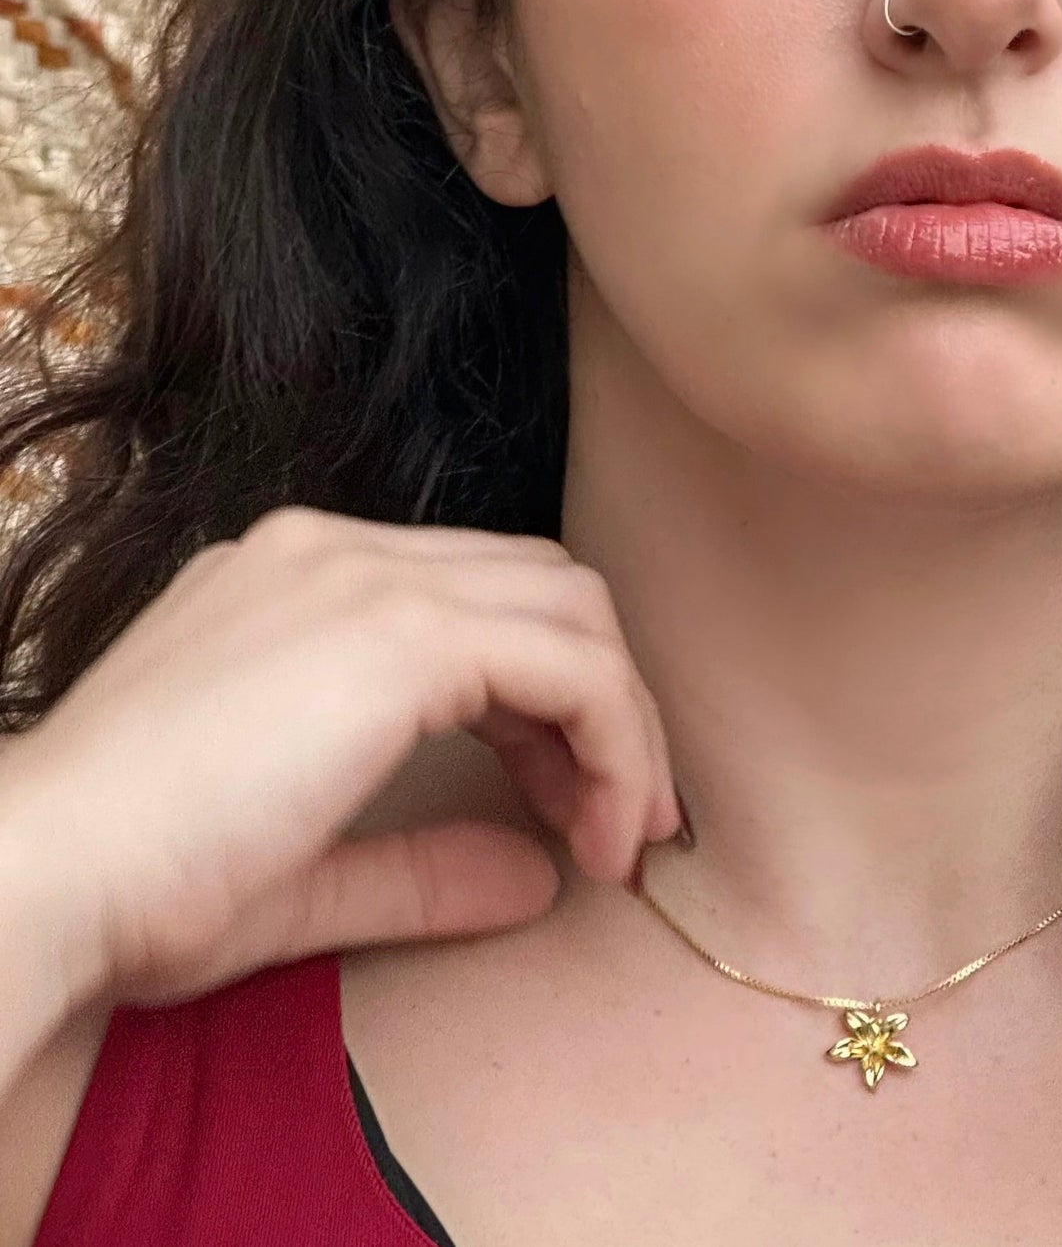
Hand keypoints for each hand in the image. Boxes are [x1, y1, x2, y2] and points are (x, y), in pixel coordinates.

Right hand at [0, 505, 680, 1015]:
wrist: (32, 881)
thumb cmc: (129, 888)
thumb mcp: (304, 868)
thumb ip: (422, 865)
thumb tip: (535, 880)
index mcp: (298, 581)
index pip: (478, 596)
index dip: (548, 697)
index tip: (566, 804)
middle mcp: (335, 553)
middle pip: (543, 589)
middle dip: (602, 702)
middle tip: (615, 820)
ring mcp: (364, 578)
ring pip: (572, 612)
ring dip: (621, 725)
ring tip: (621, 836)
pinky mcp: (398, 631)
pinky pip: (570, 665)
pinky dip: (615, 742)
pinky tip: (603, 832)